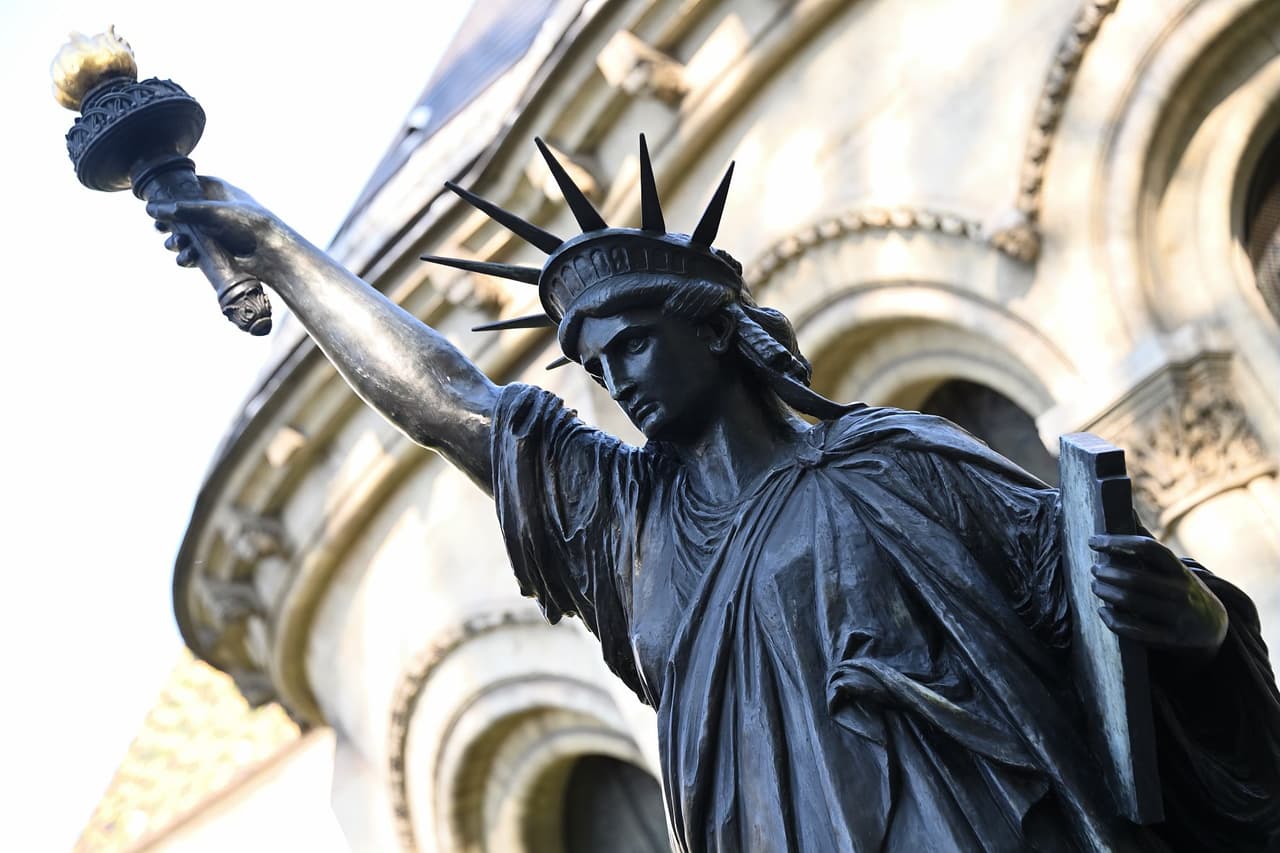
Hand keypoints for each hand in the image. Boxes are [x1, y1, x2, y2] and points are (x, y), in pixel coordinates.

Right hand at [146, 177, 287, 277]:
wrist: (272, 252)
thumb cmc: (248, 223)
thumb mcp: (212, 212)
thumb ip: (180, 210)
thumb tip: (151, 209)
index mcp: (214, 190)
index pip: (182, 186)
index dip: (166, 195)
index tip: (153, 203)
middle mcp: (211, 209)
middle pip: (177, 214)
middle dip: (166, 223)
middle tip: (161, 228)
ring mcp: (212, 231)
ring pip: (182, 236)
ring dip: (175, 242)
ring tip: (179, 244)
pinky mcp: (213, 252)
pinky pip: (191, 254)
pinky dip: (186, 257)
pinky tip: (188, 258)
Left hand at [1089, 534, 1227, 664]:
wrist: (1214, 626)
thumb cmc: (1182, 588)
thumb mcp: (1172, 567)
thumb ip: (1148, 545)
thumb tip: (1127, 510)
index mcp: (1179, 569)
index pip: (1148, 548)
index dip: (1117, 542)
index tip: (1093, 541)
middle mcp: (1181, 591)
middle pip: (1136, 578)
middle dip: (1108, 572)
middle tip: (1094, 569)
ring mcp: (1177, 616)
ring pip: (1133, 602)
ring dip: (1107, 593)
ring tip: (1095, 586)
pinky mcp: (1171, 639)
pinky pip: (1136, 631)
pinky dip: (1114, 620)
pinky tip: (1103, 611)